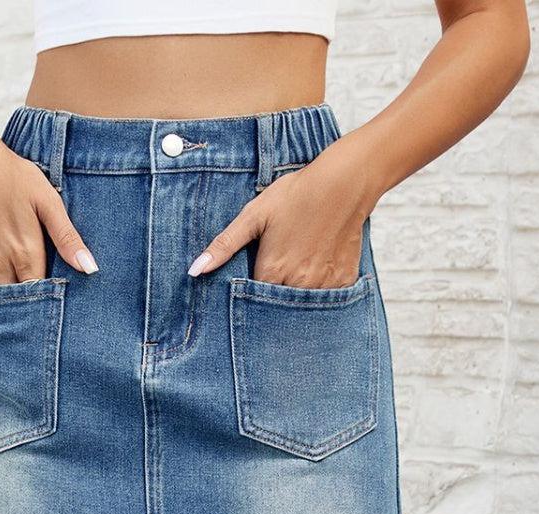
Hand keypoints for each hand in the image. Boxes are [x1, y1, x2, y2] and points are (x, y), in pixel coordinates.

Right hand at [0, 120, 98, 284]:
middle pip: (20, 299)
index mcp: (25, 253)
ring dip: (10, 292)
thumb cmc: (14, 177)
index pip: (41, 293)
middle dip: (30, 299)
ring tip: (19, 277)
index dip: (50, 296)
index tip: (57, 291)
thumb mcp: (48, 201)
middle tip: (39, 289)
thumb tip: (90, 269)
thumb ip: (67, 239)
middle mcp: (0, 264)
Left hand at [187, 136, 379, 288]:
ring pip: (302, 305)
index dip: (250, 292)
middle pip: (278, 306)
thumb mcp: (254, 215)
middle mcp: (297, 285)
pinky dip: (321, 288)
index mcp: (272, 272)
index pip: (253, 299)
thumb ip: (224, 245)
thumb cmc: (296, 194)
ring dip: (296, 294)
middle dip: (273, 297)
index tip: (255, 275)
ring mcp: (323, 286)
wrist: (344, 183)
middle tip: (280, 269)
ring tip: (299, 266)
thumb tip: (194, 270)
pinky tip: (319, 264)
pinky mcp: (343, 282)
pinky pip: (328, 298)